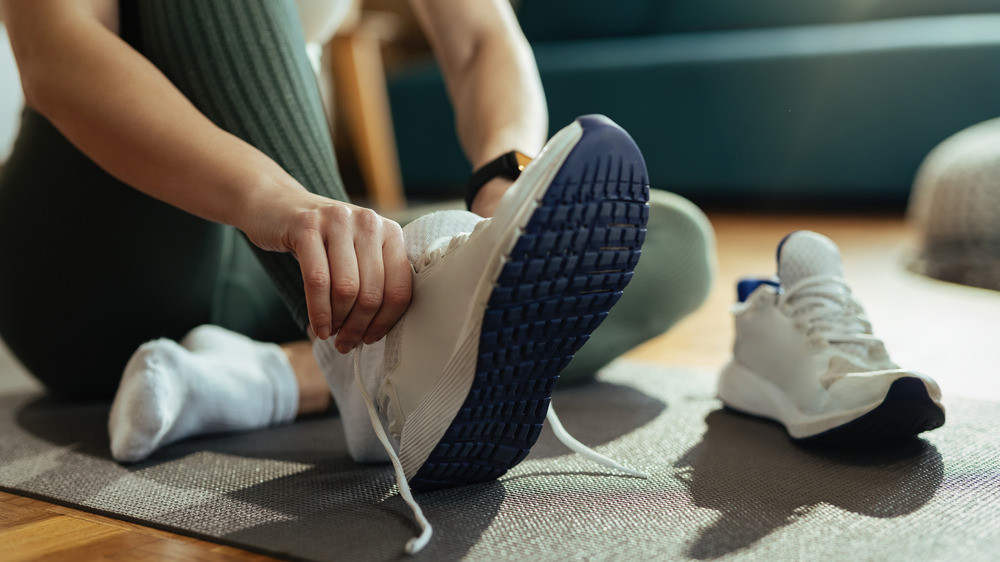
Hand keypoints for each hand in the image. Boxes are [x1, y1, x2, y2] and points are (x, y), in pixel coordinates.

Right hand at [243, 192, 411, 352]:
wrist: (276, 205)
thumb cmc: (320, 239)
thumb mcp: (355, 252)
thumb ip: (372, 280)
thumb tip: (376, 331)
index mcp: (389, 231)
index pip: (399, 287)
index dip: (385, 321)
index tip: (370, 338)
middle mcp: (369, 222)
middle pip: (372, 292)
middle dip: (358, 326)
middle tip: (346, 343)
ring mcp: (338, 221)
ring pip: (346, 289)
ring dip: (338, 321)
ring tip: (330, 333)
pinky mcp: (306, 226)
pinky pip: (317, 280)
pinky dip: (318, 312)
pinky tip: (318, 326)